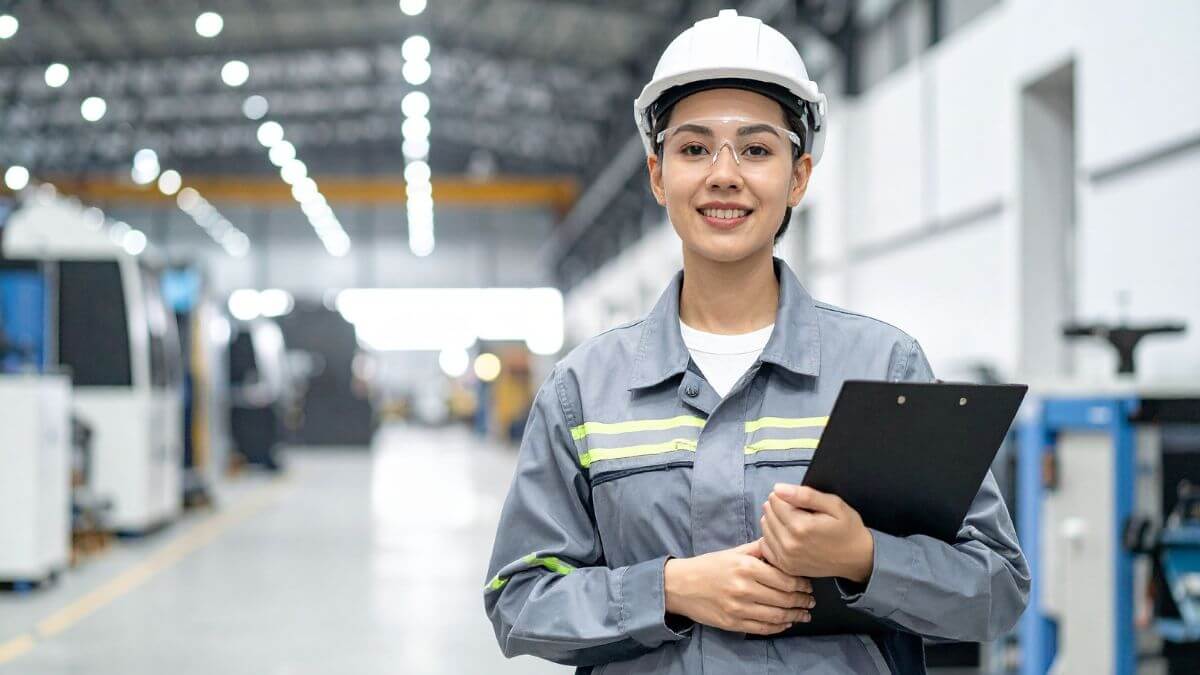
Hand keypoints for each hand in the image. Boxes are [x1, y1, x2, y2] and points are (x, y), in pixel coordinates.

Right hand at [664, 540, 814, 635]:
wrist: (680, 585)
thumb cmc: (709, 566)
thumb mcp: (734, 552)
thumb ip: (760, 549)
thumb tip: (783, 545)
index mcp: (746, 567)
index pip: (785, 579)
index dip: (802, 584)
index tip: (809, 585)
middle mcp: (744, 588)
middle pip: (784, 598)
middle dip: (802, 601)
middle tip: (811, 601)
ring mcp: (738, 608)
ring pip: (776, 616)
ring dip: (795, 616)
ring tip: (804, 614)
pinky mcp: (732, 623)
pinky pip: (762, 628)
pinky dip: (779, 627)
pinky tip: (786, 623)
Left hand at [759, 483, 874, 582]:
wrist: (857, 558)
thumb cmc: (847, 529)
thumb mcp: (834, 505)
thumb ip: (805, 495)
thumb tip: (778, 488)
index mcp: (801, 527)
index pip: (775, 500)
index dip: (786, 496)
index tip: (800, 501)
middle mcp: (789, 544)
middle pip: (768, 513)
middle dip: (780, 507)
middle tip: (799, 512)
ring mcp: (786, 558)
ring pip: (765, 528)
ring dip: (775, 521)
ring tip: (794, 522)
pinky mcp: (785, 566)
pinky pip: (765, 545)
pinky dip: (772, 537)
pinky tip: (787, 535)